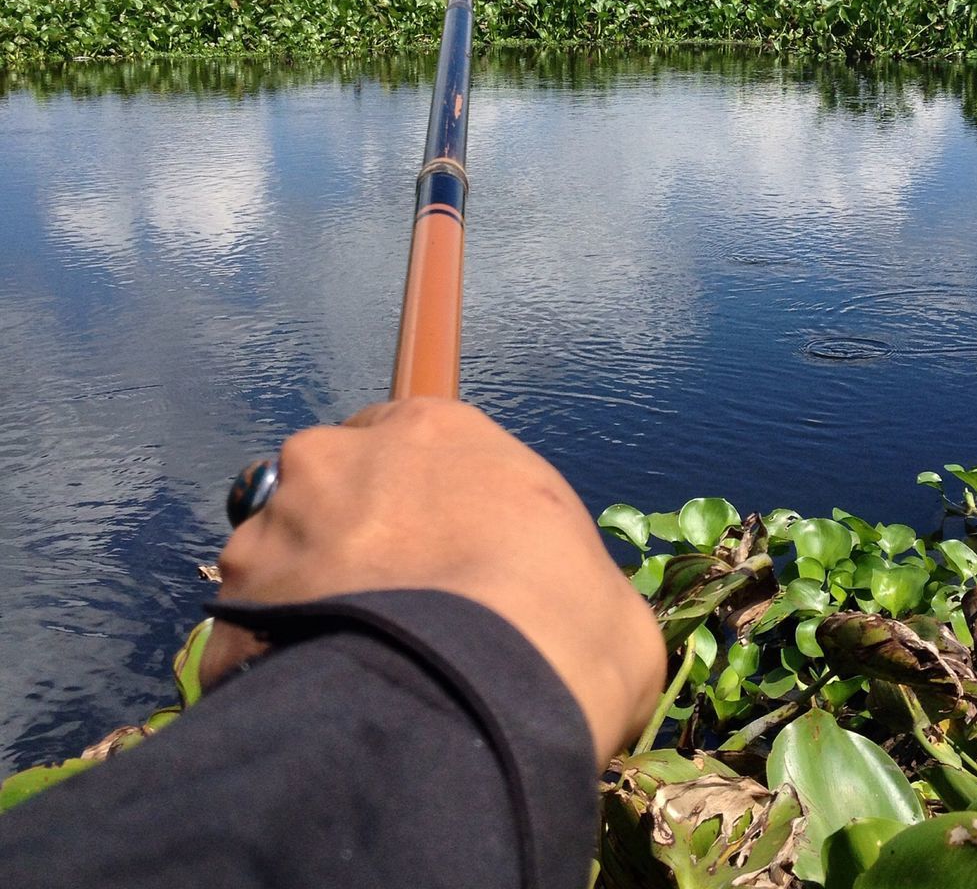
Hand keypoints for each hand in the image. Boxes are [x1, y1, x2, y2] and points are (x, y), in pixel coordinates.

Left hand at [201, 398, 665, 767]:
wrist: (492, 693)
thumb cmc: (566, 612)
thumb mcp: (587, 565)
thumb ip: (544, 557)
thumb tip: (561, 612)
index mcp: (427, 429)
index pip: (391, 439)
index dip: (403, 495)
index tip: (421, 546)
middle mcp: (333, 460)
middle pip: (322, 487)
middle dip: (341, 535)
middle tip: (385, 605)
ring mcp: (271, 534)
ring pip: (273, 558)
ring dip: (299, 598)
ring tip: (352, 667)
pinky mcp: (230, 617)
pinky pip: (245, 639)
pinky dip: (271, 668)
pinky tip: (319, 706)